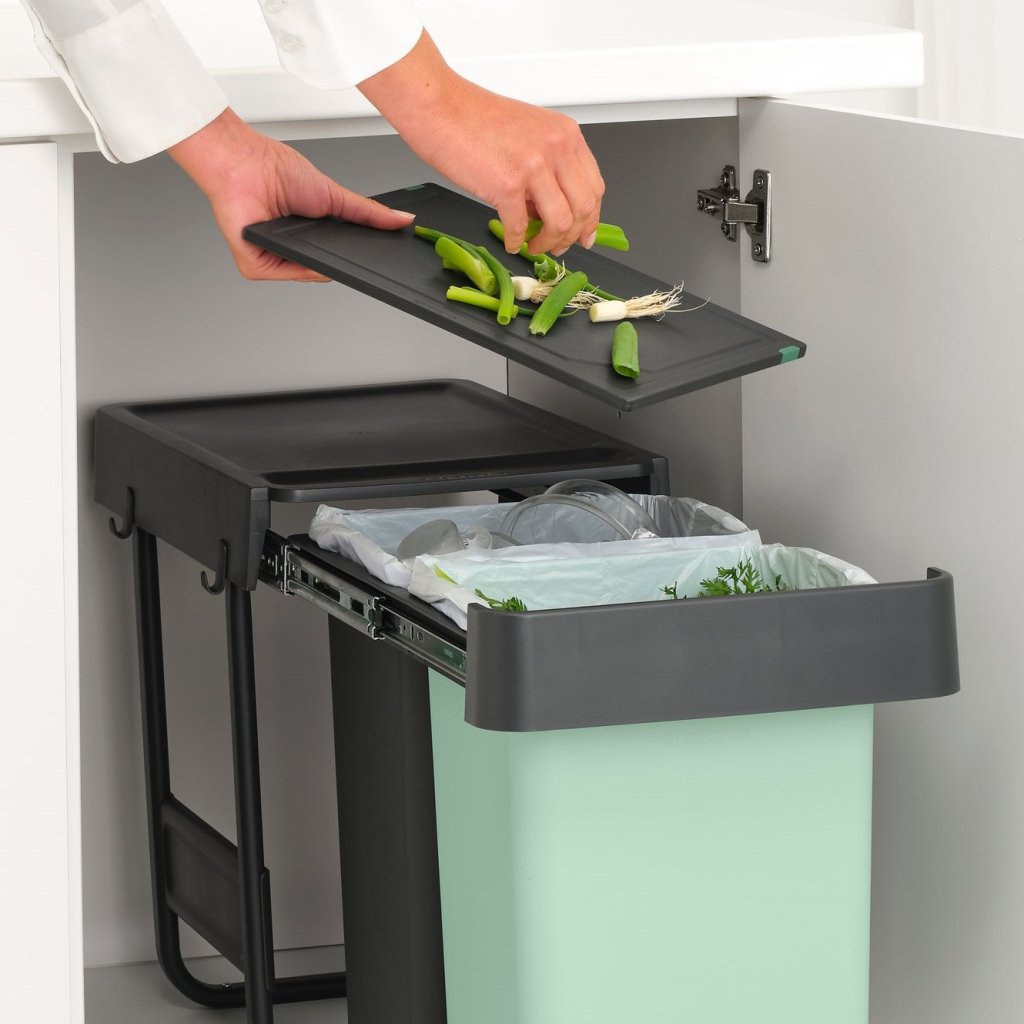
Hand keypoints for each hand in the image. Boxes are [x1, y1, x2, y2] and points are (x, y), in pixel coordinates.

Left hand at [169, 109, 414, 280]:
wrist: (243, 162)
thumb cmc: (275, 169)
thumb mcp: (334, 195)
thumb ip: (368, 213)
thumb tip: (402, 219)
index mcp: (308, 234)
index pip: (337, 255)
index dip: (355, 255)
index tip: (378, 252)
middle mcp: (290, 249)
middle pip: (324, 268)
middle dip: (338, 259)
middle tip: (345, 242)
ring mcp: (272, 258)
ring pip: (305, 272)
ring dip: (316, 259)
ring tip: (311, 234)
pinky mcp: (254, 265)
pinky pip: (285, 273)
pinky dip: (295, 264)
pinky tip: (296, 245)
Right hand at [360, 32, 604, 257]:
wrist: (440, 106)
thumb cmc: (474, 118)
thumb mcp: (529, 133)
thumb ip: (549, 165)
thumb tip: (550, 206)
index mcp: (566, 134)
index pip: (594, 186)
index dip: (590, 218)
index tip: (583, 234)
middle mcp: (556, 148)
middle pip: (584, 208)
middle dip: (572, 236)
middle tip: (557, 246)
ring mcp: (534, 167)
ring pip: (561, 223)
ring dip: (548, 243)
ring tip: (533, 246)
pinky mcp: (508, 185)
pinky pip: (521, 227)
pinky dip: (516, 241)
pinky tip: (510, 241)